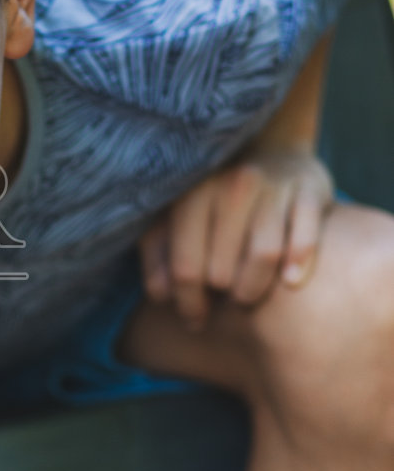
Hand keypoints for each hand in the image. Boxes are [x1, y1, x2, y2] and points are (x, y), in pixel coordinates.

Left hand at [139, 148, 334, 329]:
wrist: (272, 152)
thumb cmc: (216, 200)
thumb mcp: (177, 219)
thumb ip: (159, 254)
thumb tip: (161, 296)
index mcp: (193, 195)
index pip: (186, 269)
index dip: (188, 304)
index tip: (195, 319)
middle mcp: (232, 186)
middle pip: (223, 271)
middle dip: (222, 298)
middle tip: (225, 302)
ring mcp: (274, 187)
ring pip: (264, 257)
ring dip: (255, 289)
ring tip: (249, 294)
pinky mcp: (311, 190)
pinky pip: (305, 240)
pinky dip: (298, 265)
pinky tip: (289, 280)